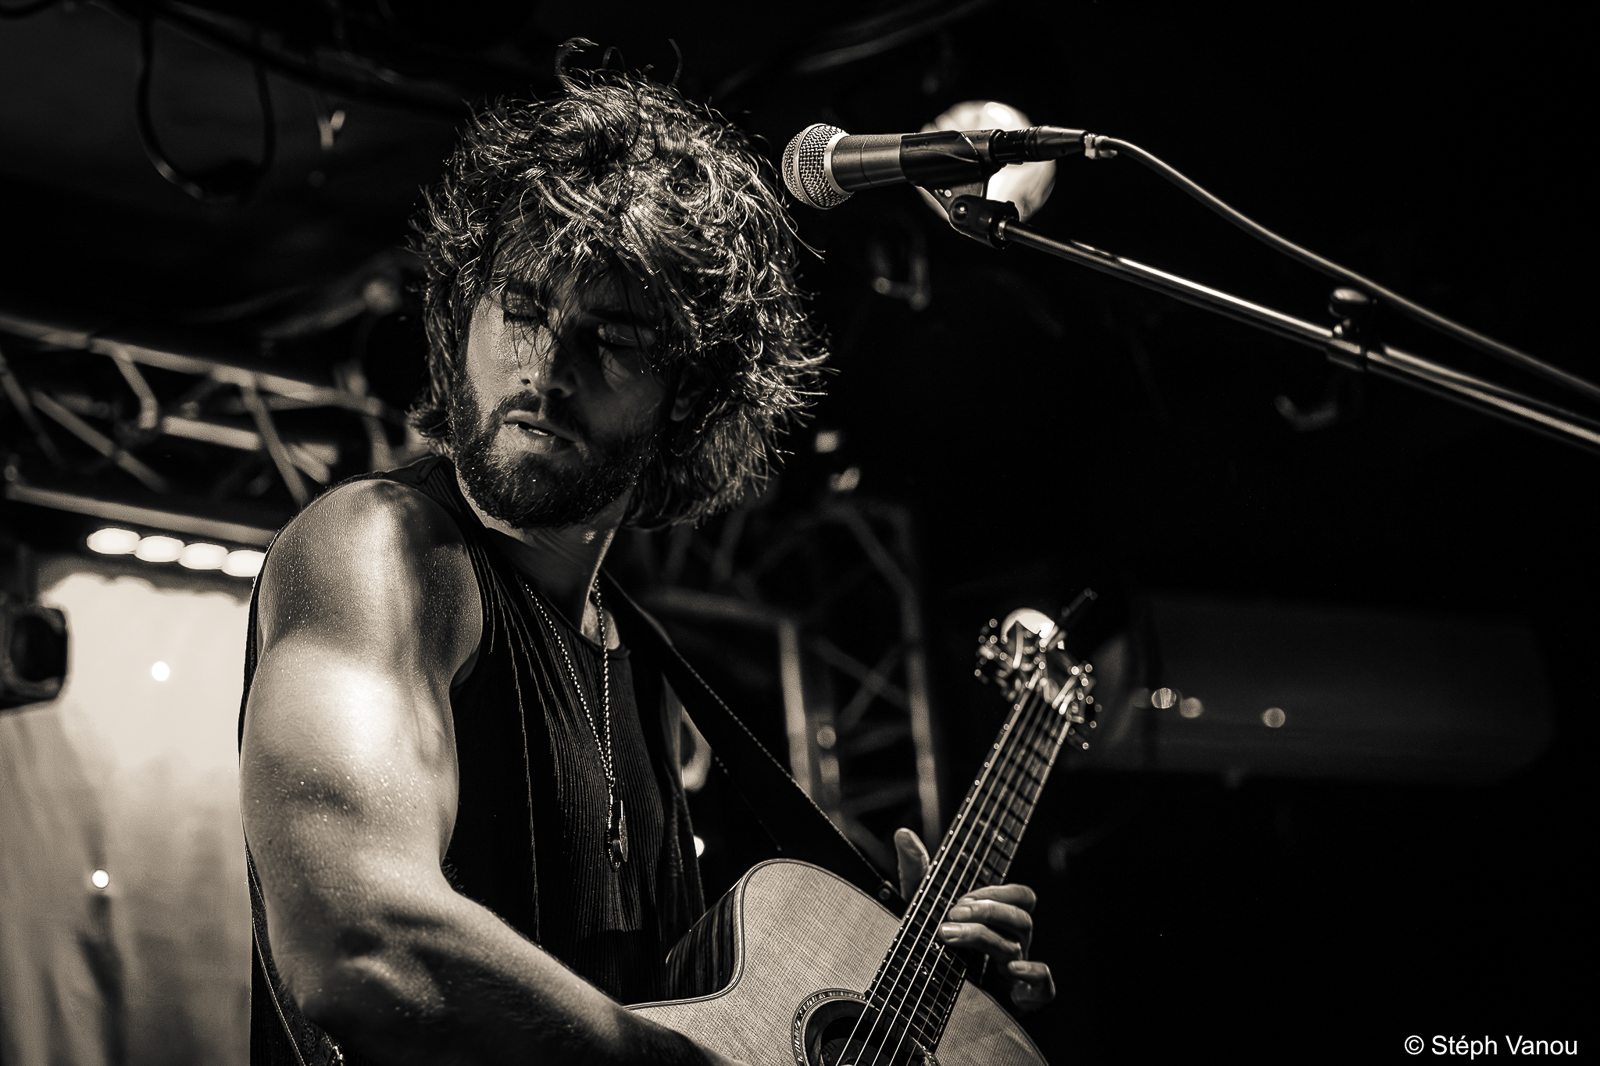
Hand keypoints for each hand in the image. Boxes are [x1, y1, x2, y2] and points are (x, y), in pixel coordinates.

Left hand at [894, 828, 1055, 1013]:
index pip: (1020, 896)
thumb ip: (918, 871)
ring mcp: (1017, 971)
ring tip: (949, 935)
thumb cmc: (931, 947)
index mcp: (998, 922)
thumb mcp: (921, 907)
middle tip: (952, 913)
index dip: (997, 892)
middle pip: (1021, 917)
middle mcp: (1012, 943)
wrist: (922, 1000)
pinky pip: (1045, 986)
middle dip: (988, 911)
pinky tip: (1010, 970)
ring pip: (1019, 945)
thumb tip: (904, 834)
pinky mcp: (1021, 1000)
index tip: (962, 897)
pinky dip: (1033, 975)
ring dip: (985, 936)